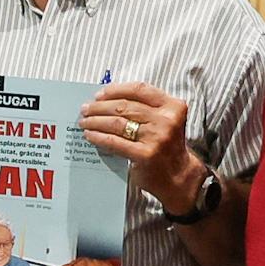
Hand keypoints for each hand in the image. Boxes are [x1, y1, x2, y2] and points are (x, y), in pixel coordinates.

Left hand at [81, 82, 202, 214]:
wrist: (179, 176)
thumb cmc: (167, 146)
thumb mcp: (165, 121)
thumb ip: (145, 108)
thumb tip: (107, 99)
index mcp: (172, 106)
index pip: (139, 89)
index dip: (116, 90)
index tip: (100, 94)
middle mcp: (166, 120)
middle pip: (124, 106)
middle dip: (100, 106)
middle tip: (86, 108)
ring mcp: (156, 138)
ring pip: (117, 122)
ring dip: (96, 120)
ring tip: (85, 121)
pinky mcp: (145, 155)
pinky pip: (114, 142)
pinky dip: (98, 137)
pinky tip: (89, 135)